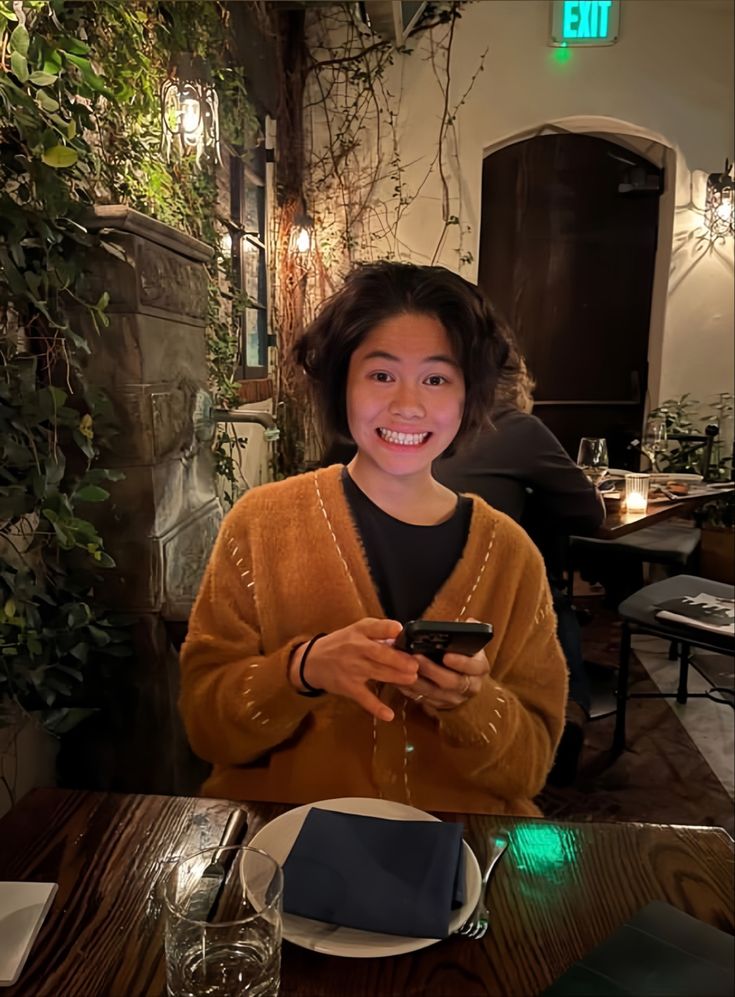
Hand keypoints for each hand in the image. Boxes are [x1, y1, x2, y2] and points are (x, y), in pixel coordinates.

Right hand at [289, 618, 417, 721]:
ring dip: (396, 677)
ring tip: (412, 679)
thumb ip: (378, 635)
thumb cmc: (341, 644)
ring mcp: (351, 668)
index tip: (399, 631)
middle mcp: (354, 648)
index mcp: (358, 632)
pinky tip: (389, 715)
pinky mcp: (348, 687)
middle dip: (398, 660)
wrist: (311, 661)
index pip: (373, 627)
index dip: (387, 628)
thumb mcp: (356, 632)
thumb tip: (404, 641)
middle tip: (414, 665)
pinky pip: (364, 698)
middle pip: (378, 653)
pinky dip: (376, 707)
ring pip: (376, 673)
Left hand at [396, 618, 489, 710]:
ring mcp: (454, 698)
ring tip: (402, 667)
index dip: (461, 662)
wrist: (466, 679)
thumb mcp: (470, 642)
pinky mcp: (439, 705)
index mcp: (479, 668)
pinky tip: (398, 679)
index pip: (474, 666)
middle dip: (432, 670)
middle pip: (451, 682)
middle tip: (416, 658)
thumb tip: (469, 622)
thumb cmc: (464, 654)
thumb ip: (468, 631)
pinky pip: (423, 699)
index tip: (446, 655)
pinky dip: (409, 690)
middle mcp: (470, 686)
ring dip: (417, 681)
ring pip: (434, 693)